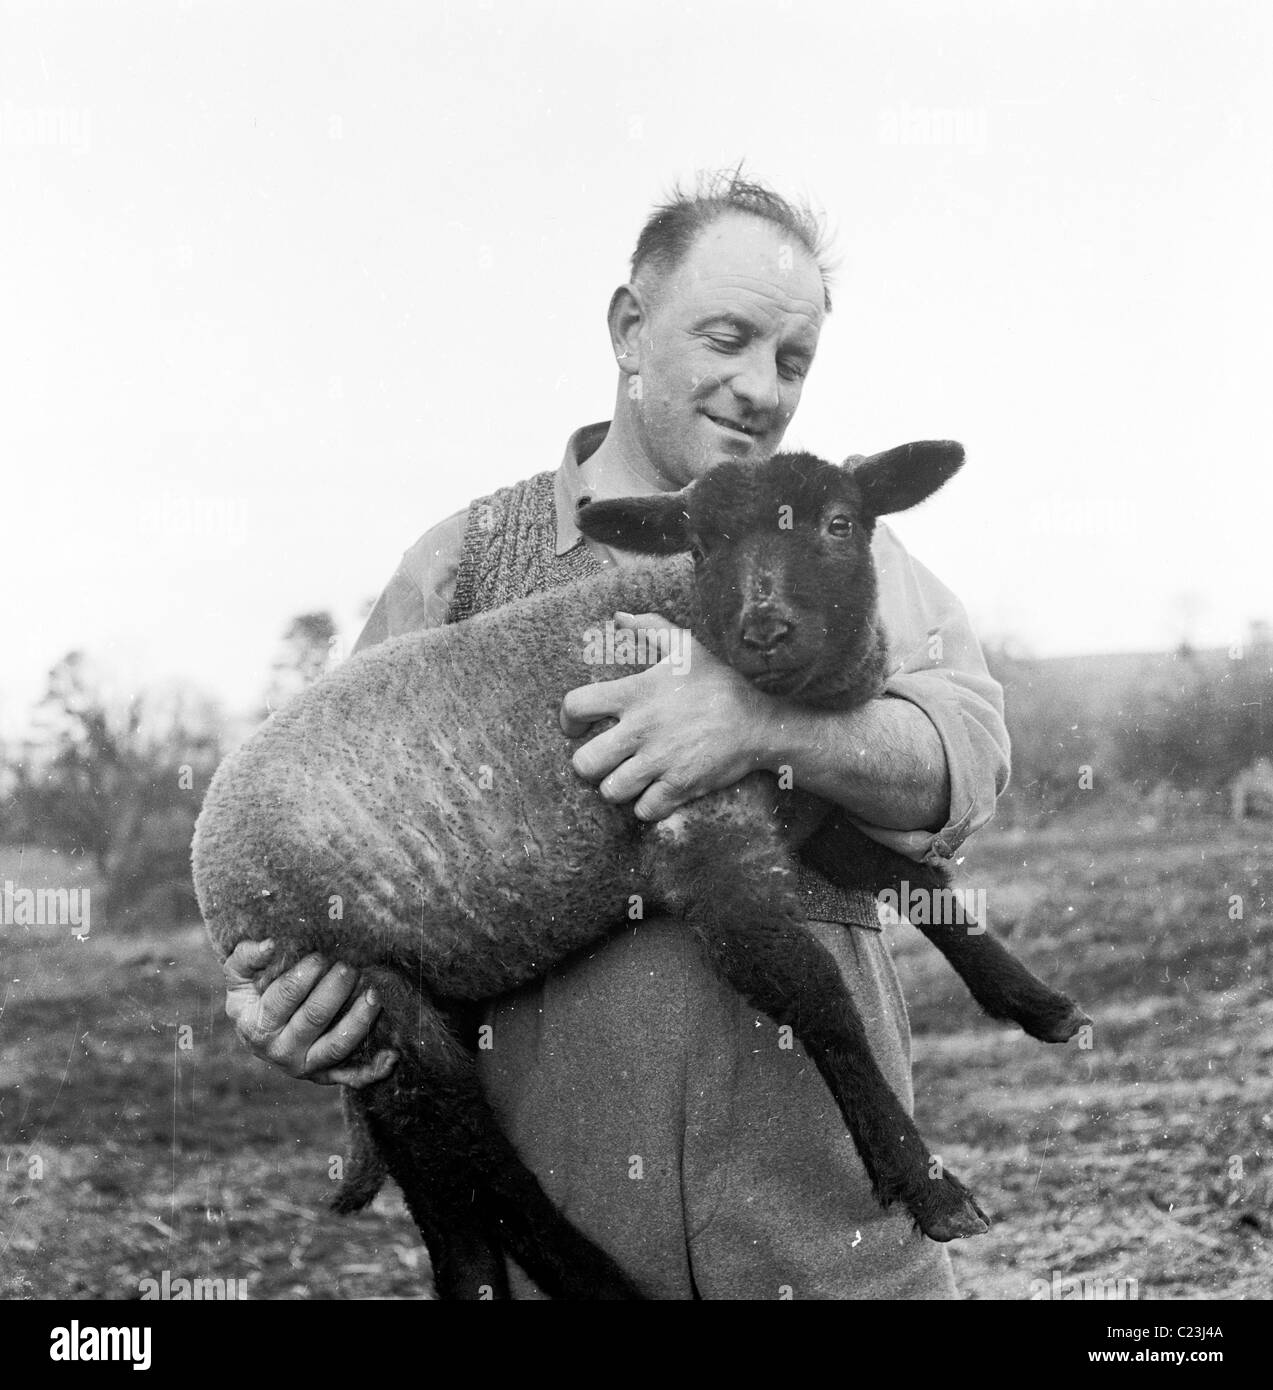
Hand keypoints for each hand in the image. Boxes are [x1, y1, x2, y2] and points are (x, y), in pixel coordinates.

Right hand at [223, 939, 397, 1086]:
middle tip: (349, 967)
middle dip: (335, 990)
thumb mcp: (238, 974)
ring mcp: (306, 1066)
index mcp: (256, 1027)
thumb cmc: (252, 992)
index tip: (319, 956)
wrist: (257, 1028)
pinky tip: (392, 1056)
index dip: (303, 976)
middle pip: (314, 1019)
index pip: (283, 998)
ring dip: (359, 1020)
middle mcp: (281, 1052)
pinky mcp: (328, 1074)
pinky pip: (353, 1077)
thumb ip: (247, 957)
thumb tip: (271, 945)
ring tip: (373, 994)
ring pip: (337, 1047)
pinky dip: (373, 1070)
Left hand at [560, 610, 772, 820]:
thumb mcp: (686, 646)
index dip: (568, 719)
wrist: (758, 723)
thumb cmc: (719, 683)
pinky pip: (644, 810)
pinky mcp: (679, 786)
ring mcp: (659, 762)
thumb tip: (618, 616)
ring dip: (616, 787)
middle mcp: (641, 730)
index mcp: (636, 694)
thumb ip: (649, 627)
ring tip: (627, 778)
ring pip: (611, 791)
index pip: (577, 706)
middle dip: (589, 764)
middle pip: (585, 763)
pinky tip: (653, 793)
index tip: (575, 727)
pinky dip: (645, 807)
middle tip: (603, 759)